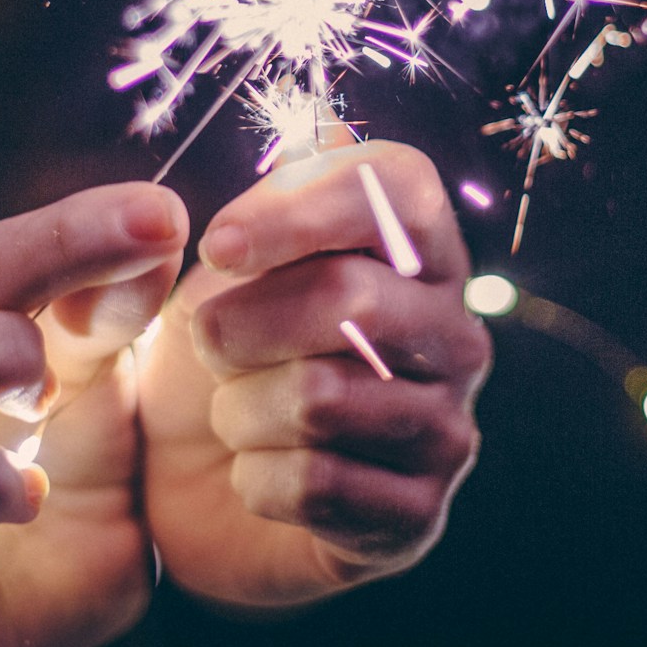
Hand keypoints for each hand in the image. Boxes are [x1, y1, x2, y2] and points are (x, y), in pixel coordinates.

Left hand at [136, 141, 491, 608]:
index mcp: (418, 251)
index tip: (218, 245)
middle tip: (206, 344)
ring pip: (323, 396)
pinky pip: (318, 485)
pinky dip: (255, 480)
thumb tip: (329, 131)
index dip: (299, 207)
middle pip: (348, 294)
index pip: (398, 185)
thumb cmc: (213, 360)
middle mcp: (454, 331)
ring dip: (239, 409)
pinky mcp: (417, 516)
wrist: (193, 494)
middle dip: (240, 323)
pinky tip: (255, 476)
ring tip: (233, 414)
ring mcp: (447, 426)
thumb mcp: (210, 272)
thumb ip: (273, 196)